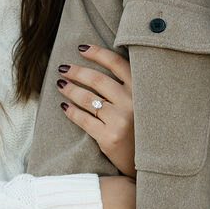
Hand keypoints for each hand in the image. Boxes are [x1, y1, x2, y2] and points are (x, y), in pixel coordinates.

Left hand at [58, 45, 134, 176]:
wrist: (148, 160)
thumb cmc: (143, 128)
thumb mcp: (145, 103)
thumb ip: (130, 86)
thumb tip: (103, 65)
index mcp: (141, 89)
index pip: (116, 63)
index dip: (97, 53)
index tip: (81, 48)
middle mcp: (132, 102)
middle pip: (97, 79)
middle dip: (76, 71)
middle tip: (63, 68)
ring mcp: (120, 120)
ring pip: (87, 98)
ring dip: (70, 89)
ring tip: (61, 84)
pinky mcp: (109, 137)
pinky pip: (83, 119)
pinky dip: (71, 111)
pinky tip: (64, 107)